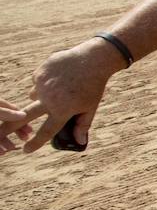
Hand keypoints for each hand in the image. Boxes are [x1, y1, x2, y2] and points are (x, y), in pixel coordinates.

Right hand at [2, 39, 124, 154]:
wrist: (92, 59)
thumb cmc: (94, 86)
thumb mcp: (91, 107)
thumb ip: (83, 125)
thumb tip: (80, 142)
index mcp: (62, 110)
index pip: (46, 131)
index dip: (35, 143)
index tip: (26, 150)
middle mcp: (48, 99)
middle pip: (23, 117)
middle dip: (8, 128)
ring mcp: (41, 86)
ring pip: (34, 97)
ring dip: (41, 98)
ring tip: (60, 90)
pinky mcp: (39, 74)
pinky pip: (38, 83)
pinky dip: (45, 83)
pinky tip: (58, 78)